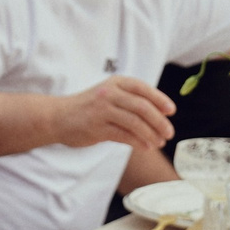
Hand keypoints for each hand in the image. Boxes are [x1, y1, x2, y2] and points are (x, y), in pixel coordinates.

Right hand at [47, 76, 176, 150]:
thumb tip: (160, 114)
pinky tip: (146, 147)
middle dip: (159, 121)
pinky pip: (123, 135)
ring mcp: (102, 110)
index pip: (143, 88)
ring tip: (159, 142)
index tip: (172, 111)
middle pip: (142, 107)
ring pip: (135, 122)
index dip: (160, 99)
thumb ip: (130, 100)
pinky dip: (138, 142)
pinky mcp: (96, 127)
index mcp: (115, 83)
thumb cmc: (88, 107)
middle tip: (169, 133)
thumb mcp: (108, 95)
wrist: (58, 116)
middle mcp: (109, 93)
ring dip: (151, 134)